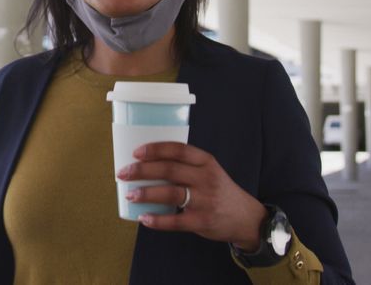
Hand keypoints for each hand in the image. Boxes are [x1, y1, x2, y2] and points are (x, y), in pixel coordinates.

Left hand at [117, 142, 267, 249]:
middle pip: (169, 170)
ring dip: (146, 194)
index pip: (178, 150)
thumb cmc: (220, 192)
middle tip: (123, 173)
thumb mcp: (210, 172)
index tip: (136, 152)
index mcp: (206, 162)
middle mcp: (206, 178)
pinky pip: (175, 221)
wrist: (247, 218)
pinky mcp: (202, 221)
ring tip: (130, 195)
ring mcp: (205, 200)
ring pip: (170, 194)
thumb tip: (148, 166)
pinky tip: (144, 218)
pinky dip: (157, 220)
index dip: (155, 149)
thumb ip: (187, 167)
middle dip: (142, 171)